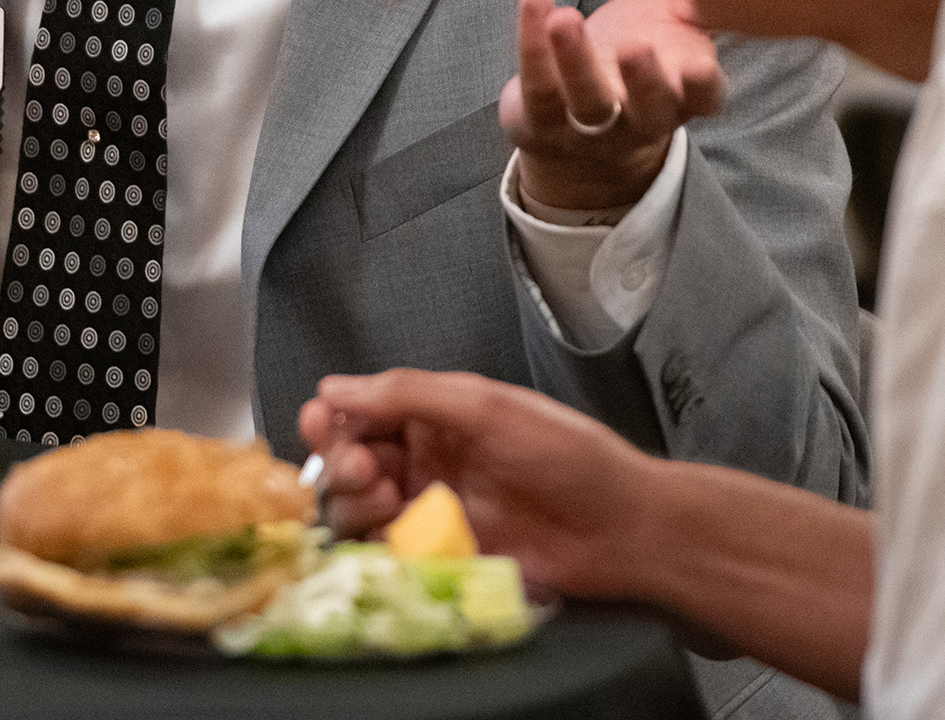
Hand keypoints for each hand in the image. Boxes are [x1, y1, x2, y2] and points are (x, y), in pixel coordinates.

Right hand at [300, 370, 664, 605]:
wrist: (622, 530)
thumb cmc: (570, 458)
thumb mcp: (489, 408)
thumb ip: (410, 394)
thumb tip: (336, 387)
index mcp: (435, 414)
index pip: (360, 410)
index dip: (333, 417)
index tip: (322, 425)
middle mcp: (425, 460)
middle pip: (347, 460)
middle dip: (341, 462)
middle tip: (365, 471)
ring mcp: (429, 511)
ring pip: (356, 508)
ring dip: (355, 504)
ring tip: (386, 502)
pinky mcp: (438, 558)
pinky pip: (384, 553)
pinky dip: (373, 547)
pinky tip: (392, 540)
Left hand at [501, 0, 722, 211]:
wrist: (577, 118)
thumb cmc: (636, 55)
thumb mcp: (674, 26)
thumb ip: (695, 5)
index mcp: (681, 98)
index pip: (702, 100)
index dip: (703, 86)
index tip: (700, 65)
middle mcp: (639, 121)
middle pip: (647, 110)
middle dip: (643, 81)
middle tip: (634, 46)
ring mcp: (588, 128)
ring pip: (585, 101)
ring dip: (576, 59)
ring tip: (565, 18)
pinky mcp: (541, 121)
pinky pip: (537, 85)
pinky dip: (533, 43)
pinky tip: (535, 1)